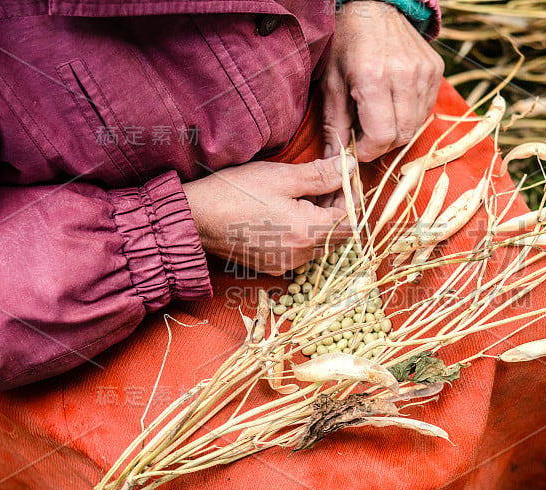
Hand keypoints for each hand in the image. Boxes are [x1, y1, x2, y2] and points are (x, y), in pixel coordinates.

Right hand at [183, 156, 354, 274]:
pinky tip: (291, 210)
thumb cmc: (234, 193)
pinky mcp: (274, 265)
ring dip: (323, 219)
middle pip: (338, 234)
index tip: (343, 176)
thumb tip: (350, 167)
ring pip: (322, 242)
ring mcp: (287, 264)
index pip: (350, 219)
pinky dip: (306, 231)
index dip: (352, 196)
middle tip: (327, 180)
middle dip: (339, 207)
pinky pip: (303, 249)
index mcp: (307, 232)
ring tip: (307, 193)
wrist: (194, 219)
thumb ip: (321, 175)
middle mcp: (301, 255)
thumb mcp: (281, 177)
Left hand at [321, 1, 443, 161]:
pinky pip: (426, 109)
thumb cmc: (346, 44)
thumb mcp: (331, 84)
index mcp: (373, 78)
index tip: (357, 149)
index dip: (368, 151)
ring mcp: (424, 72)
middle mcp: (404, 75)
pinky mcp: (435, 69)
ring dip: (396, 130)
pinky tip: (393, 103)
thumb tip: (333, 160)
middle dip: (382, 144)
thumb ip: (334, 125)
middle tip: (366, 135)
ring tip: (378, 117)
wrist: (373, 7)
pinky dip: (409, 115)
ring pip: (416, 125)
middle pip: (402, 135)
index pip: (382, 136)